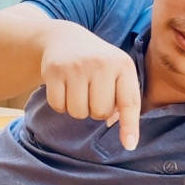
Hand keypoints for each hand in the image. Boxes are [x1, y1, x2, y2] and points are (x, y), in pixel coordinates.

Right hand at [40, 22, 140, 149]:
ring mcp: (76, 66)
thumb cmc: (97, 64)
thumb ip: (124, 100)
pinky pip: (58, 106)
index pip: (129, 102)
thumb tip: (125, 137)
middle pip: (100, 113)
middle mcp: (101, 63)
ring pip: (78, 113)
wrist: (64, 39)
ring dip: (77, 109)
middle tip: (91, 93)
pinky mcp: (54, 70)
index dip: (129, 126)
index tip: (129, 145)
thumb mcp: (117, 73)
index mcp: (123, 65)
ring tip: (78, 90)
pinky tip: (63, 88)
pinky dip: (60, 104)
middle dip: (95, 110)